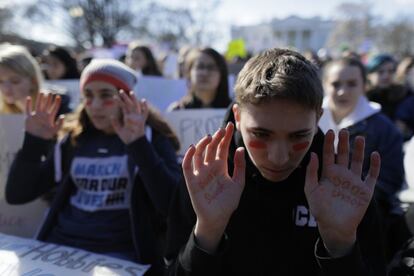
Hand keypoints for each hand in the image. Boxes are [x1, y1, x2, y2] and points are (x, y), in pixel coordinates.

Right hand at [25, 93, 62, 138]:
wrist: (37, 139)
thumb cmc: (47, 135)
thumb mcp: (55, 130)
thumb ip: (60, 123)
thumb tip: (62, 116)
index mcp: (50, 117)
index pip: (54, 108)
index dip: (56, 102)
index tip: (58, 96)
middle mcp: (43, 115)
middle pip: (47, 105)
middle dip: (49, 99)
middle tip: (50, 92)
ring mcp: (36, 115)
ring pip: (39, 105)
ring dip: (40, 99)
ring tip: (42, 92)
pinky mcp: (29, 117)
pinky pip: (28, 109)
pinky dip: (28, 104)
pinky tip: (28, 98)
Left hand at [112, 90, 147, 144]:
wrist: (133, 143)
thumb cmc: (127, 137)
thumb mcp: (119, 129)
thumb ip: (115, 122)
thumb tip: (111, 115)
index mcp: (127, 117)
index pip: (123, 107)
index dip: (119, 102)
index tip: (114, 96)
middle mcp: (132, 115)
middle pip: (129, 104)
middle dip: (125, 97)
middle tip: (121, 91)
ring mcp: (137, 117)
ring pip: (135, 106)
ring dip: (134, 99)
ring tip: (131, 92)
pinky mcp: (142, 121)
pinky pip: (144, 113)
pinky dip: (145, 107)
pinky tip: (143, 101)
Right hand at [182, 123, 245, 252]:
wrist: (218, 218)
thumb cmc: (228, 202)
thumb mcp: (238, 183)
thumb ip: (239, 166)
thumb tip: (240, 148)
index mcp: (221, 167)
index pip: (222, 147)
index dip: (226, 136)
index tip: (230, 126)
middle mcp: (210, 167)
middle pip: (211, 148)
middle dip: (216, 138)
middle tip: (222, 130)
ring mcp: (200, 173)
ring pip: (198, 153)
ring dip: (203, 144)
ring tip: (210, 137)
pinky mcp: (191, 180)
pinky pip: (187, 166)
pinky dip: (188, 156)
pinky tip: (193, 148)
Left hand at [305, 129, 379, 256]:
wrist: (334, 227)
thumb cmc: (320, 210)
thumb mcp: (311, 190)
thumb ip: (311, 173)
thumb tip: (313, 154)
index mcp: (328, 174)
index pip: (329, 154)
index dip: (330, 143)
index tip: (330, 132)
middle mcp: (342, 175)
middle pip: (344, 155)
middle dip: (344, 143)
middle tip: (344, 130)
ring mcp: (354, 181)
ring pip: (358, 161)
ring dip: (359, 150)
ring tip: (359, 138)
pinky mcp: (365, 190)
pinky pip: (371, 175)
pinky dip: (374, 166)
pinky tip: (374, 155)